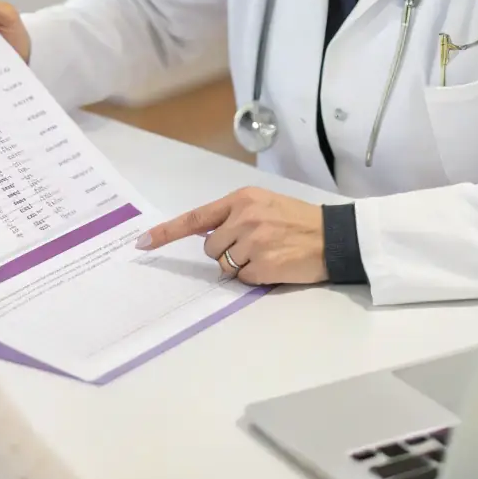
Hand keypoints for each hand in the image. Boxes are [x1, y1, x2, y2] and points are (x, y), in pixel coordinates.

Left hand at [136, 186, 327, 284]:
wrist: (334, 237)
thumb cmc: (298, 221)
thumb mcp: (264, 204)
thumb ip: (235, 215)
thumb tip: (207, 235)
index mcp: (242, 199)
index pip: (196, 217)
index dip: (167, 232)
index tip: (143, 242)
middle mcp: (244, 218)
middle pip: (210, 247)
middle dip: (225, 252)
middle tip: (254, 246)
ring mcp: (253, 242)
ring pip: (224, 265)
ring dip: (239, 265)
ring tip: (267, 254)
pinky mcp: (262, 266)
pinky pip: (242, 279)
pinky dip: (254, 277)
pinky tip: (274, 264)